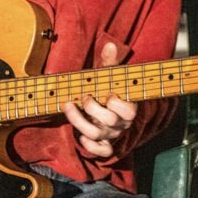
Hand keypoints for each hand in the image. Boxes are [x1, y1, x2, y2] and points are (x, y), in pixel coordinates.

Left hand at [62, 42, 137, 157]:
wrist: (106, 106)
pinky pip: (100, 152)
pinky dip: (89, 146)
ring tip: (68, 106)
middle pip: (110, 122)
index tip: (106, 94)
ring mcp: (112, 135)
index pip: (129, 111)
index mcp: (128, 106)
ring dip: (79, 121)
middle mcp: (122, 123)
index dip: (116, 104)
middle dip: (93, 109)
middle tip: (83, 98)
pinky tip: (80, 136)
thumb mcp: (109, 75)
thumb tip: (110, 45)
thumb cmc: (107, 89)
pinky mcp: (104, 144)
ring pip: (97, 134)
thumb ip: (110, 63)